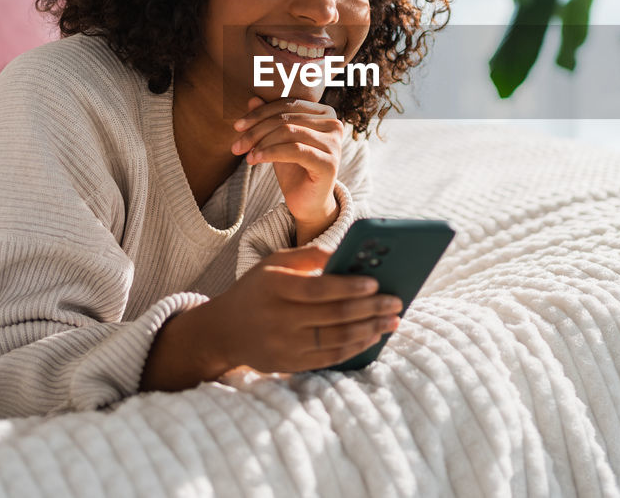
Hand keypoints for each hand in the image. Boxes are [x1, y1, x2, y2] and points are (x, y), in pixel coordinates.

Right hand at [140, 246, 402, 387]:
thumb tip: (346, 254)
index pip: (318, 289)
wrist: (223, 331)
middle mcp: (278, 319)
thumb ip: (308, 256)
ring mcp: (283, 346)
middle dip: (370, 309)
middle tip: (396, 302)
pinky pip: (329, 358)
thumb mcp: (273, 263)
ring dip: (370, 331)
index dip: (349, 287)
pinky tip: (372, 338)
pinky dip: (354, 348)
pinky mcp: (289, 365)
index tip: (376, 283)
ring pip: (336, 339)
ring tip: (392, 322)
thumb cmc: (256, 290)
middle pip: (333, 316)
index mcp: (274, 287)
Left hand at [232, 96, 344, 231]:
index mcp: (324, 113)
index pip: (288, 104)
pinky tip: (256, 159)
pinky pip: (295, 150)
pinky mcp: (330, 163)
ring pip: (289, 132)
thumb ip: (269, 119)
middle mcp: (334, 124)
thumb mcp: (277, 142)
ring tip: (246, 155)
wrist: (308, 204)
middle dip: (257, 130)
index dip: (260, 113)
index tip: (237, 126)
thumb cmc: (294, 170)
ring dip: (262, 143)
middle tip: (237, 146)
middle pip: (287, 118)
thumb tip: (253, 99)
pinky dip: (271, 153)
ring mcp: (334, 144)